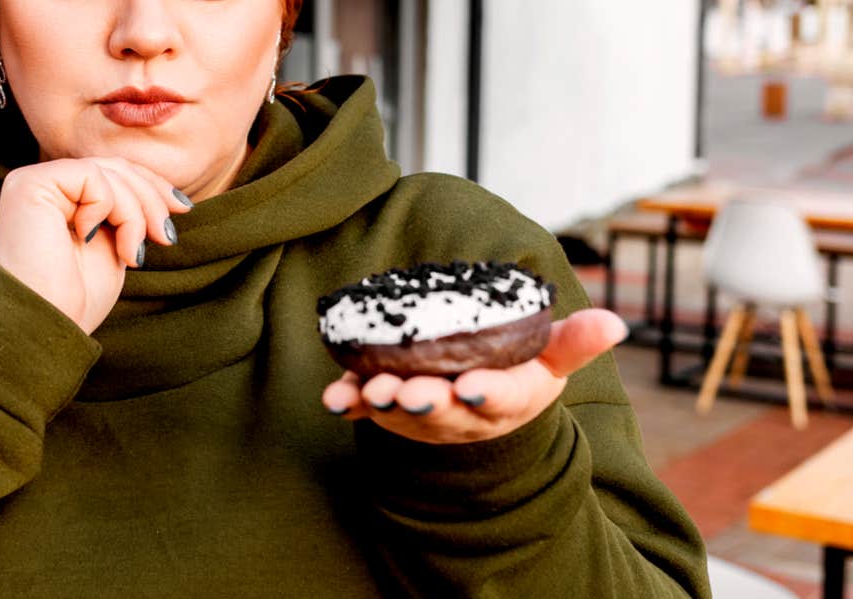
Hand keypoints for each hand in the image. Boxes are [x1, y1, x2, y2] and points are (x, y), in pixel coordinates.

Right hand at [0, 157, 190, 333]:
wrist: (47, 326)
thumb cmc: (76, 300)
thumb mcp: (116, 248)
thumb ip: (129, 216)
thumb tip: (172, 197)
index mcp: (60, 199)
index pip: (113, 173)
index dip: (152, 186)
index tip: (183, 209)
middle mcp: (43, 185)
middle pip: (115, 168)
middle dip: (151, 200)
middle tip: (165, 237)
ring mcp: (32, 182)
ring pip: (108, 172)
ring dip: (134, 214)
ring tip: (131, 254)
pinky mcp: (30, 184)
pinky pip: (91, 176)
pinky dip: (108, 207)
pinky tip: (90, 239)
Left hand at [320, 309, 627, 444]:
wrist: (477, 402)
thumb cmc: (519, 371)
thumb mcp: (550, 359)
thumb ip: (575, 342)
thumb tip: (618, 322)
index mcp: (504, 397)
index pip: (499, 397)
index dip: (487, 394)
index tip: (473, 387)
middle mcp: (460, 412)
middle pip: (443, 410)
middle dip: (426, 402)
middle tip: (410, 392)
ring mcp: (420, 413)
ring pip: (400, 412)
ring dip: (382, 402)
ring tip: (370, 391)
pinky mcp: (387, 407)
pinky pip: (364, 407)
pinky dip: (348, 402)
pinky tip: (334, 397)